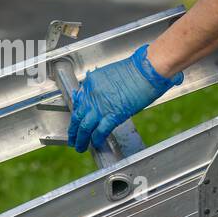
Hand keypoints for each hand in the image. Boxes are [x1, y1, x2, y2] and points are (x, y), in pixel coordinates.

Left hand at [68, 45, 182, 152]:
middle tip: (72, 138)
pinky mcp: (113, 115)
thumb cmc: (135, 69)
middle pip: (77, 116)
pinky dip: (96, 139)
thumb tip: (100, 98)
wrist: (146, 70)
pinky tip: (96, 144)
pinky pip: (100, 130)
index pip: (78, 101)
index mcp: (91, 82)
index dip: (77, 114)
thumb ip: (101, 86)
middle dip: (73, 130)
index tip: (76, 120)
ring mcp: (101, 106)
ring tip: (80, 147)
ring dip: (81, 139)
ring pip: (84, 126)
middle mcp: (92, 94)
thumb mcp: (109, 74)